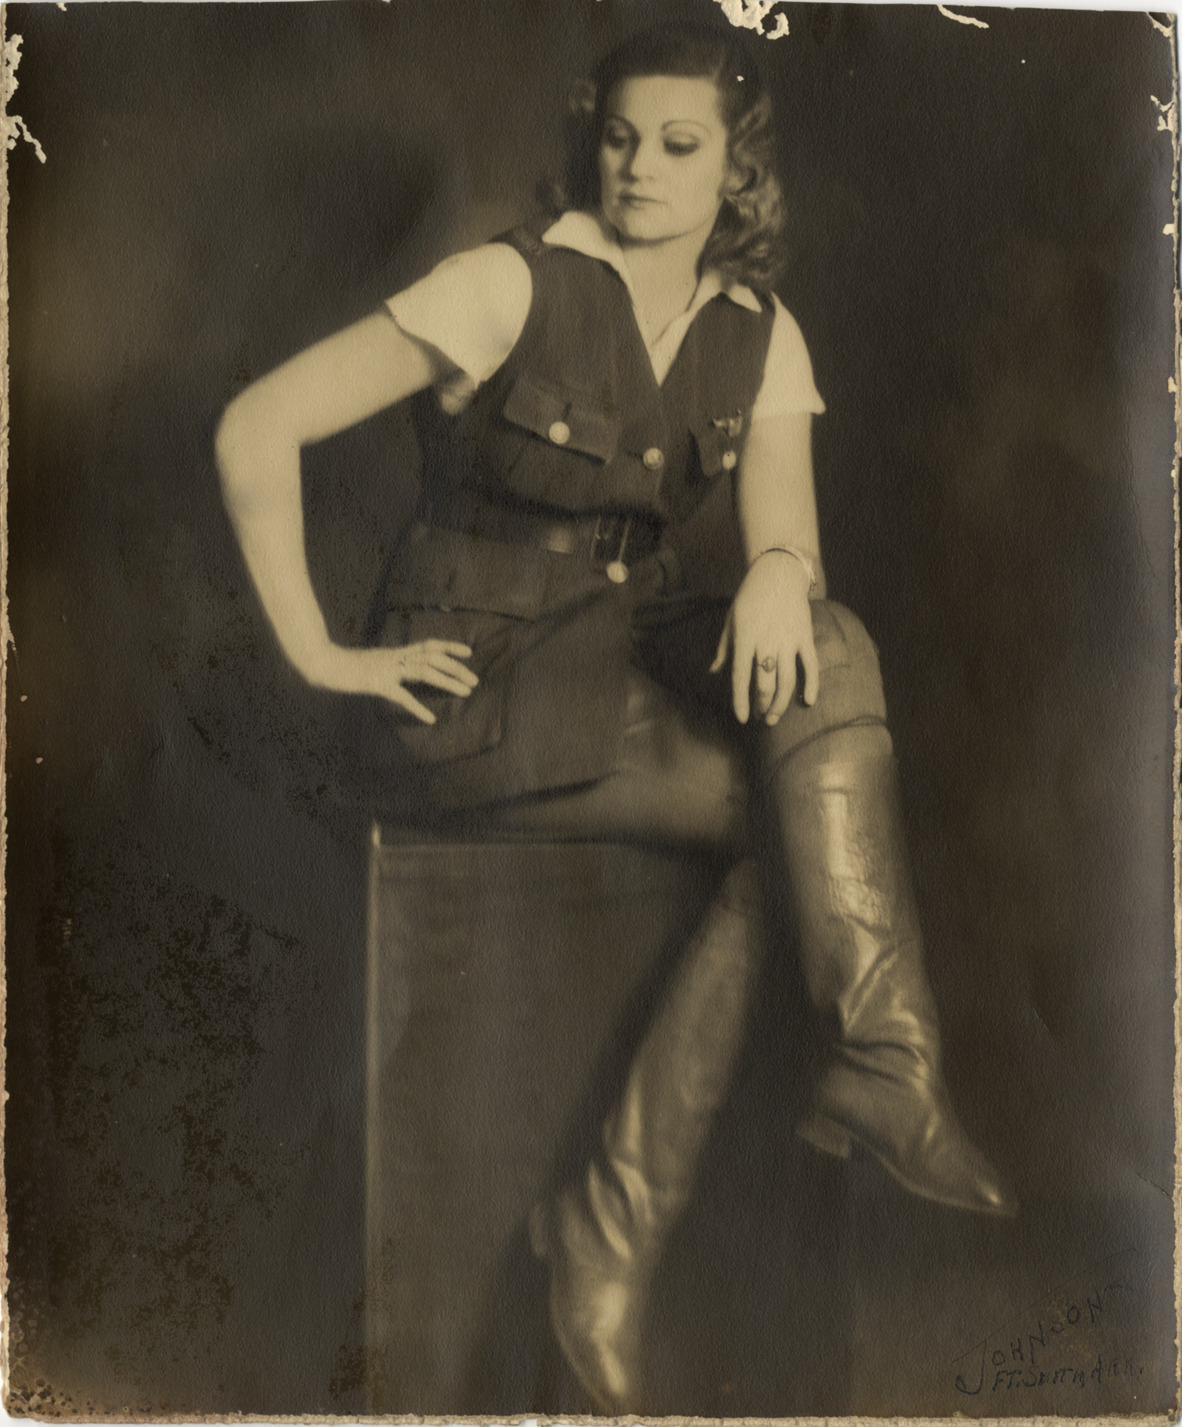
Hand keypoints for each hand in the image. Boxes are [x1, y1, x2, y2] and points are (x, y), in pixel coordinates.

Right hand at [306, 640, 478, 724]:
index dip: (450, 647)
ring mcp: (387, 669)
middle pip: (433, 658)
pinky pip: (400, 696)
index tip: (469, 652)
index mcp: (397, 653)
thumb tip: (407, 673)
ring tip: (465, 692)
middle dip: (456, 668)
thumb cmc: (348, 667)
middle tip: (475, 681)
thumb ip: (393, 667)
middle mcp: (396, 658)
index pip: (429, 645)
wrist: (324, 664)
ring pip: (423, 671)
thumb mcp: (376, 663)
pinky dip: (417, 707)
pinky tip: (430, 718)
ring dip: (447, 681)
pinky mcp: (376, 683)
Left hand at [710, 552, 818, 724]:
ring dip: (781, 703)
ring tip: (774, 716)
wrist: (779, 573)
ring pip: (787, 680)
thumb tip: (714, 672)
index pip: (741, 676)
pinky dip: (812, 684)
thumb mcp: (731, 620)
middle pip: (766, 684)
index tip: (742, 718)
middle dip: (762, 705)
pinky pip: (812, 665)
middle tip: (760, 717)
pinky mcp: (805, 636)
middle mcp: (766, 641)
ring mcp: (788, 640)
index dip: (740, 700)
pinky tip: (809, 701)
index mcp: (745, 637)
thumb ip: (724, 648)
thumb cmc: (750, 597)